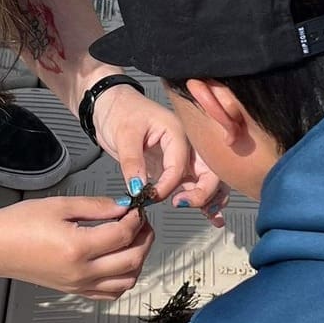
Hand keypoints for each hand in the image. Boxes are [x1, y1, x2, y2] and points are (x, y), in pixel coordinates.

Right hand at [0, 196, 154, 297]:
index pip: (123, 234)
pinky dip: (124, 278)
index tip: (136, 207)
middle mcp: (82, 272)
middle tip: (142, 222)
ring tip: (134, 240)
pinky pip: (111, 293)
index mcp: (78, 248)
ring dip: (139, 260)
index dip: (136, 218)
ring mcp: (79, 285)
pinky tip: (121, 261)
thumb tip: (122, 206)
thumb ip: (96, 206)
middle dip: (144, 238)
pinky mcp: (75, 291)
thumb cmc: (18, 225)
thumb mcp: (59, 205)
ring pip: (127, 281)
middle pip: (132, 260)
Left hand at [92, 83, 225, 220]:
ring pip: (208, 181)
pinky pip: (194, 185)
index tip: (152, 196)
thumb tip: (138, 189)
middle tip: (181, 204)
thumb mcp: (124, 135)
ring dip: (210, 199)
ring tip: (209, 215)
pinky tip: (212, 216)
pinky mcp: (176, 169)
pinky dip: (204, 201)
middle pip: (208, 171)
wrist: (111, 106)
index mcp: (178, 131)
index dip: (169, 184)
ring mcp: (183, 158)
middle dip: (202, 192)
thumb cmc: (120, 111)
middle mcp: (187, 145)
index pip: (181, 164)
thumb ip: (132, 163)